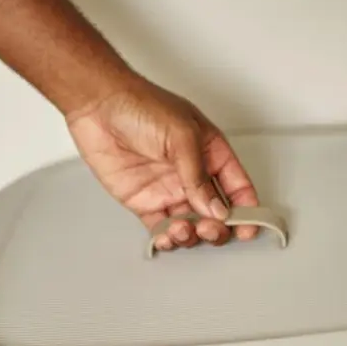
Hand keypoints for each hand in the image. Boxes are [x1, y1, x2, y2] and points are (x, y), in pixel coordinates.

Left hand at [66, 78, 259, 251]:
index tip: (247, 228)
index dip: (246, 210)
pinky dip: (167, 239)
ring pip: (190, 225)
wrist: (98, 106)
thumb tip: (216, 210)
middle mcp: (192, 174)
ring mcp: (168, 189)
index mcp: (211, 153)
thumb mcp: (182, 136)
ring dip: (192, 235)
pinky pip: (161, 228)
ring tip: (183, 230)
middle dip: (218, 228)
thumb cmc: (141, 105)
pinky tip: (168, 239)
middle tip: (210, 229)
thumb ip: (199, 176)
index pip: (237, 187)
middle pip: (215, 213)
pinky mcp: (143, 201)